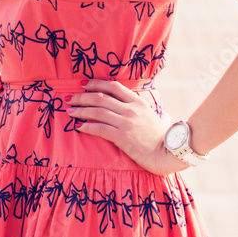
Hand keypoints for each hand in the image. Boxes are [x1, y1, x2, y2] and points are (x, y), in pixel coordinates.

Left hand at [65, 79, 190, 175]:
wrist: (168, 153)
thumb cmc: (166, 138)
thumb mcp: (162, 120)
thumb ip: (160, 115)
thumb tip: (165, 115)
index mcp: (138, 102)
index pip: (114, 86)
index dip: (97, 83)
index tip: (84, 84)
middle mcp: (130, 109)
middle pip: (101, 97)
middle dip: (82, 96)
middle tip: (70, 97)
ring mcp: (126, 122)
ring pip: (97, 111)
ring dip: (80, 110)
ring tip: (69, 111)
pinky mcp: (122, 136)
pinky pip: (99, 129)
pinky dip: (87, 126)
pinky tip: (78, 127)